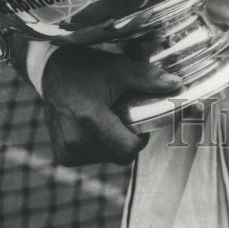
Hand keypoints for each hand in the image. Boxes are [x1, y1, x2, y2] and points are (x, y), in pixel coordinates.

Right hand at [40, 45, 183, 165]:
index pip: (128, 149)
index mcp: (90, 119)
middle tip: (123, 118)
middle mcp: (75, 139)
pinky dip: (98, 147)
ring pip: (107, 159)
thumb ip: (148, 78)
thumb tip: (177, 84)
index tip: (137, 120)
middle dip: (127, 141)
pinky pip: (92, 159)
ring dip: (112, 145)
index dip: (140, 137)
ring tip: (106, 119)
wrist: (52, 71)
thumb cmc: (87, 67)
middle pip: (119, 157)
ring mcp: (66, 150)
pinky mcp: (62, 156)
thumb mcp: (119, 68)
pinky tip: (92, 127)